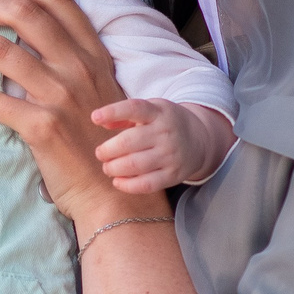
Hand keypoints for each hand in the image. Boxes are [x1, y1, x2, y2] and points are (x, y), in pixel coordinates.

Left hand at [0, 0, 131, 231]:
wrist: (115, 193)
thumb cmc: (100, 142)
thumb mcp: (99, 90)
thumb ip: (73, 60)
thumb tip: (28, 36)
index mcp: (93, 53)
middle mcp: (79, 68)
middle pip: (23, 13)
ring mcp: (61, 96)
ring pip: (0, 51)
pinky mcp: (42, 127)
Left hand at [94, 99, 233, 194]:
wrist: (199, 140)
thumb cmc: (163, 123)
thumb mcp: (150, 110)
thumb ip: (124, 115)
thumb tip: (99, 120)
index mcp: (158, 112)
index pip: (134, 108)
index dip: (113, 112)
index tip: (94, 117)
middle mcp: (165, 133)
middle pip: (128, 143)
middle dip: (107, 150)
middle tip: (100, 154)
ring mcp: (171, 155)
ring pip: (134, 165)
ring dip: (113, 168)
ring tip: (108, 167)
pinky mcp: (173, 175)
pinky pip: (146, 184)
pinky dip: (127, 185)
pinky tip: (117, 181)